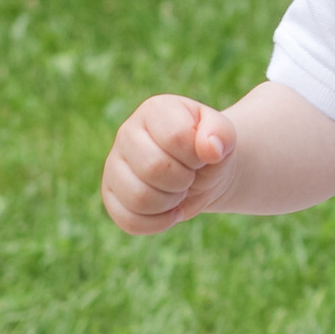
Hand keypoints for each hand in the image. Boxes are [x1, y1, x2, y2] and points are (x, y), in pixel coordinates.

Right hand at [102, 96, 235, 234]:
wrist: (199, 171)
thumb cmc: (207, 149)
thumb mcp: (224, 135)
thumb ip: (221, 133)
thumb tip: (210, 149)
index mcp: (155, 110)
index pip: (175, 137)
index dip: (196, 156)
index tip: (200, 157)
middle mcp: (127, 133)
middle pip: (153, 168)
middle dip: (183, 181)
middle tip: (189, 177)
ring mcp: (114, 164)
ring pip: (138, 197)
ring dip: (170, 203)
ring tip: (178, 192)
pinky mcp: (110, 194)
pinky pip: (128, 220)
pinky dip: (158, 223)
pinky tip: (169, 211)